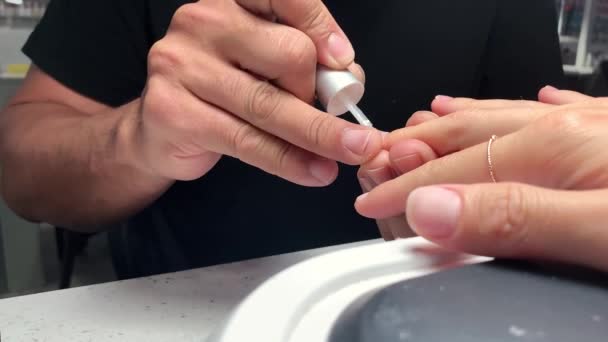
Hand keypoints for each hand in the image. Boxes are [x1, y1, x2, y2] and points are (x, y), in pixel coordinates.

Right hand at [125, 0, 380, 185]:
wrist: (159, 128)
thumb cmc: (221, 89)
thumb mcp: (262, 62)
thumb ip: (304, 61)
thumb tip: (348, 81)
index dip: (321, 26)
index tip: (342, 61)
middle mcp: (201, 22)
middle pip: (289, 54)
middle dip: (319, 91)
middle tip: (328, 114)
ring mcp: (182, 66)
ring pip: (271, 104)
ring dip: (319, 133)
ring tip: (352, 151)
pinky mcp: (175, 112)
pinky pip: (248, 141)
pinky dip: (289, 160)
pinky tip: (314, 171)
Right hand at [356, 88, 607, 270]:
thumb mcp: (600, 231)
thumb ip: (514, 218)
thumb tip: (431, 209)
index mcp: (557, 146)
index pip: (452, 168)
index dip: (404, 188)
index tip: (371, 203)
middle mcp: (571, 127)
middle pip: (469, 131)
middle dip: (416, 146)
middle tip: (380, 158)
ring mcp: (595, 128)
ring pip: (506, 117)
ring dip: (459, 122)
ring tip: (426, 122)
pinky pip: (558, 111)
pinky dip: (525, 112)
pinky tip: (529, 104)